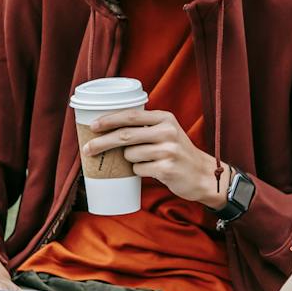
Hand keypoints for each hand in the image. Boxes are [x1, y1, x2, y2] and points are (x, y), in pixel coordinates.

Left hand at [86, 108, 228, 208]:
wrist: (203, 175)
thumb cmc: (179, 153)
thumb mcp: (168, 132)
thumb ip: (145, 127)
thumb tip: (108, 129)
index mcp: (165, 118)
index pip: (130, 115)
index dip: (109, 120)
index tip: (93, 126)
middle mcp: (167, 132)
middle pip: (125, 135)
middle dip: (102, 142)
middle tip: (88, 149)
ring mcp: (168, 150)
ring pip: (130, 155)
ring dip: (129, 161)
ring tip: (146, 161)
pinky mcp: (166, 169)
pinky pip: (138, 170)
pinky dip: (139, 171)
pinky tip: (153, 170)